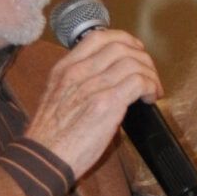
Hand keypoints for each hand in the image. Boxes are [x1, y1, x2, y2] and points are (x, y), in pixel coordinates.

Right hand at [24, 29, 161, 182]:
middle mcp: (78, 72)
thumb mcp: (56, 98)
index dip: (123, 39)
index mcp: (64, 69)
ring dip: (150, 74)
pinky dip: (150, 86)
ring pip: (133, 62)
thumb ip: (77, 85)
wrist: (44, 158)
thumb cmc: (49, 138)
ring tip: (152, 89)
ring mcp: (93, 86)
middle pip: (120, 47)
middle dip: (142, 58)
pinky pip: (138, 81)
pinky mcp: (107, 103)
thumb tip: (104, 82)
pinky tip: (149, 98)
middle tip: (149, 72)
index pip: (98, 37)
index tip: (135, 49)